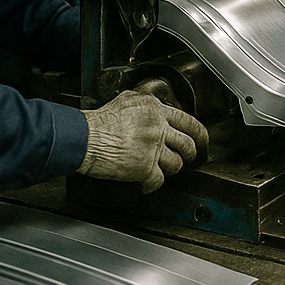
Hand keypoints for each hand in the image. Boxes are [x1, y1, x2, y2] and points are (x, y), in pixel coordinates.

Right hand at [77, 90, 208, 193]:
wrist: (84, 137)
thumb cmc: (98, 121)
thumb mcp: (126, 99)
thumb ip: (144, 102)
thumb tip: (152, 104)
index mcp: (156, 110)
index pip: (188, 121)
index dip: (199, 132)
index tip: (201, 139)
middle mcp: (158, 127)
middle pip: (188, 144)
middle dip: (191, 154)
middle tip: (190, 158)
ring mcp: (153, 148)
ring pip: (176, 164)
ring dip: (171, 169)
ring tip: (164, 170)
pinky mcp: (144, 167)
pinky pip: (158, 181)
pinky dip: (153, 185)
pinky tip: (148, 185)